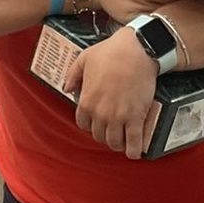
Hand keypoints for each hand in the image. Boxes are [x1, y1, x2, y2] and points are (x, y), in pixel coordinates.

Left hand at [63, 30, 161, 158]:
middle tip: (112, 129)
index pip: (83, 124)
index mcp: (86, 101)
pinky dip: (134, 150)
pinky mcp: (136, 118)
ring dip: (118, 144)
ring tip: (123, 141)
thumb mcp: (84, 59)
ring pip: (114, 142)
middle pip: (99, 135)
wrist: (137, 50)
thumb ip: (72, 75)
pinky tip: (135, 152)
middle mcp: (100, 113)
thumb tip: (66, 87)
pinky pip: (134, 142)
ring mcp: (118, 117)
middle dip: (104, 134)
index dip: (90, 124)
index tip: (97, 122)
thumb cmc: (112, 52)